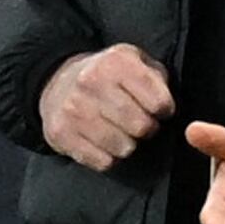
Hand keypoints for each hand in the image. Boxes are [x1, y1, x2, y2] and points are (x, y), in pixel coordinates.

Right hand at [38, 42, 173, 171]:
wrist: (56, 82)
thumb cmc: (107, 76)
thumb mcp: (134, 62)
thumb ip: (156, 78)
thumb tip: (167, 105)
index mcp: (115, 62)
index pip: (158, 101)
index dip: (164, 110)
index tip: (159, 110)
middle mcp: (91, 82)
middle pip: (141, 126)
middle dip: (147, 129)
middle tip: (139, 124)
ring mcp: (74, 110)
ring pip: (124, 148)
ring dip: (128, 144)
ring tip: (121, 132)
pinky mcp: (61, 134)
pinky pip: (103, 162)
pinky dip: (108, 157)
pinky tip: (103, 143)